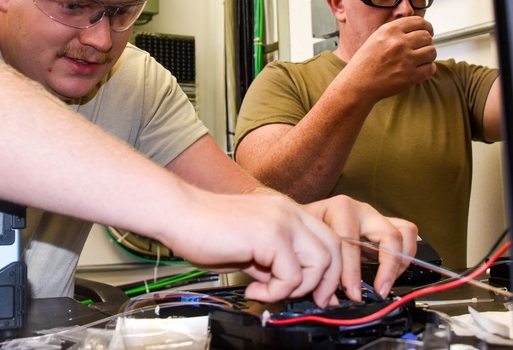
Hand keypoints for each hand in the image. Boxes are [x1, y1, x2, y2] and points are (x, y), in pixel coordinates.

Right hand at [164, 188, 343, 306]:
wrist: (179, 214)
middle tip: (310, 301)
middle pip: (334, 248)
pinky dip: (276, 291)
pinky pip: (291, 274)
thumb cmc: (204, 229)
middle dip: (327, 282)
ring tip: (268, 292)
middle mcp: (289, 211)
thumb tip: (284, 285)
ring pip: (320, 261)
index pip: (328, 238)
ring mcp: (282, 219)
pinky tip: (254, 290)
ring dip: (299, 287)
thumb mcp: (248, 248)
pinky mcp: (270, 233)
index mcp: (285, 211)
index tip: (319, 293)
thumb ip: (270, 262)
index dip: (330, 270)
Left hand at [302, 196, 417, 299]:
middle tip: (380, 290)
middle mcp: (363, 210)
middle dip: (387, 266)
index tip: (353, 294)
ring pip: (405, 232)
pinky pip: (408, 236)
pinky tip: (390, 273)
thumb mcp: (308, 243)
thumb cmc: (307, 228)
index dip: (352, 272)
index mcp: (340, 209)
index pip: (351, 241)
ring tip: (386, 281)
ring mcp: (377, 216)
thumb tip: (332, 299)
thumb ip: (319, 270)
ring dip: (400, 261)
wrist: (306, 217)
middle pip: (388, 234)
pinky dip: (404, 256)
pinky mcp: (386, 225)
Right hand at [345, 16, 436, 99]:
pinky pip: (430, 68)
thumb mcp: (377, 37)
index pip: (419, 21)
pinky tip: (420, 69)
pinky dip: (428, 69)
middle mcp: (398, 43)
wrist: (358, 83)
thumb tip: (418, 28)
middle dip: (427, 42)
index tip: (428, 31)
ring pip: (431, 51)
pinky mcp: (410, 76)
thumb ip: (396, 31)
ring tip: (420, 59)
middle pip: (427, 36)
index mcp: (390, 31)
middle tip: (422, 47)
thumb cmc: (366, 62)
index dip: (427, 26)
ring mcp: (405, 60)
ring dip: (428, 55)